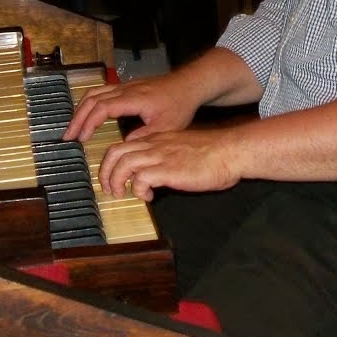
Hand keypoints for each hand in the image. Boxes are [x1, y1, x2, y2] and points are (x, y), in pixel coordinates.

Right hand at [63, 72, 202, 141]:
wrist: (189, 85)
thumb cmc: (179, 105)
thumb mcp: (166, 127)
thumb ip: (144, 136)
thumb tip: (123, 146)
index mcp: (133, 98)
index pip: (102, 108)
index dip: (88, 123)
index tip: (81, 138)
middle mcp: (125, 89)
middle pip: (92, 99)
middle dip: (77, 118)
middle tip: (68, 136)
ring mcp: (124, 86)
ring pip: (94, 93)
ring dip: (81, 109)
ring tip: (73, 127)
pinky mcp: (126, 86)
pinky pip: (101, 92)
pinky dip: (89, 104)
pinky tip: (87, 115)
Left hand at [96, 126, 240, 201]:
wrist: (231, 151)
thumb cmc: (214, 154)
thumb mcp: (184, 150)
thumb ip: (168, 157)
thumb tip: (158, 174)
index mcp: (158, 140)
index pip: (124, 145)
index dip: (114, 162)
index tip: (116, 177)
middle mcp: (155, 145)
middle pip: (116, 152)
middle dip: (105, 172)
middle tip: (109, 188)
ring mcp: (161, 156)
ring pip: (123, 164)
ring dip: (116, 181)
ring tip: (122, 194)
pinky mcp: (169, 170)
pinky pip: (141, 179)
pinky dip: (139, 190)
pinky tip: (149, 197)